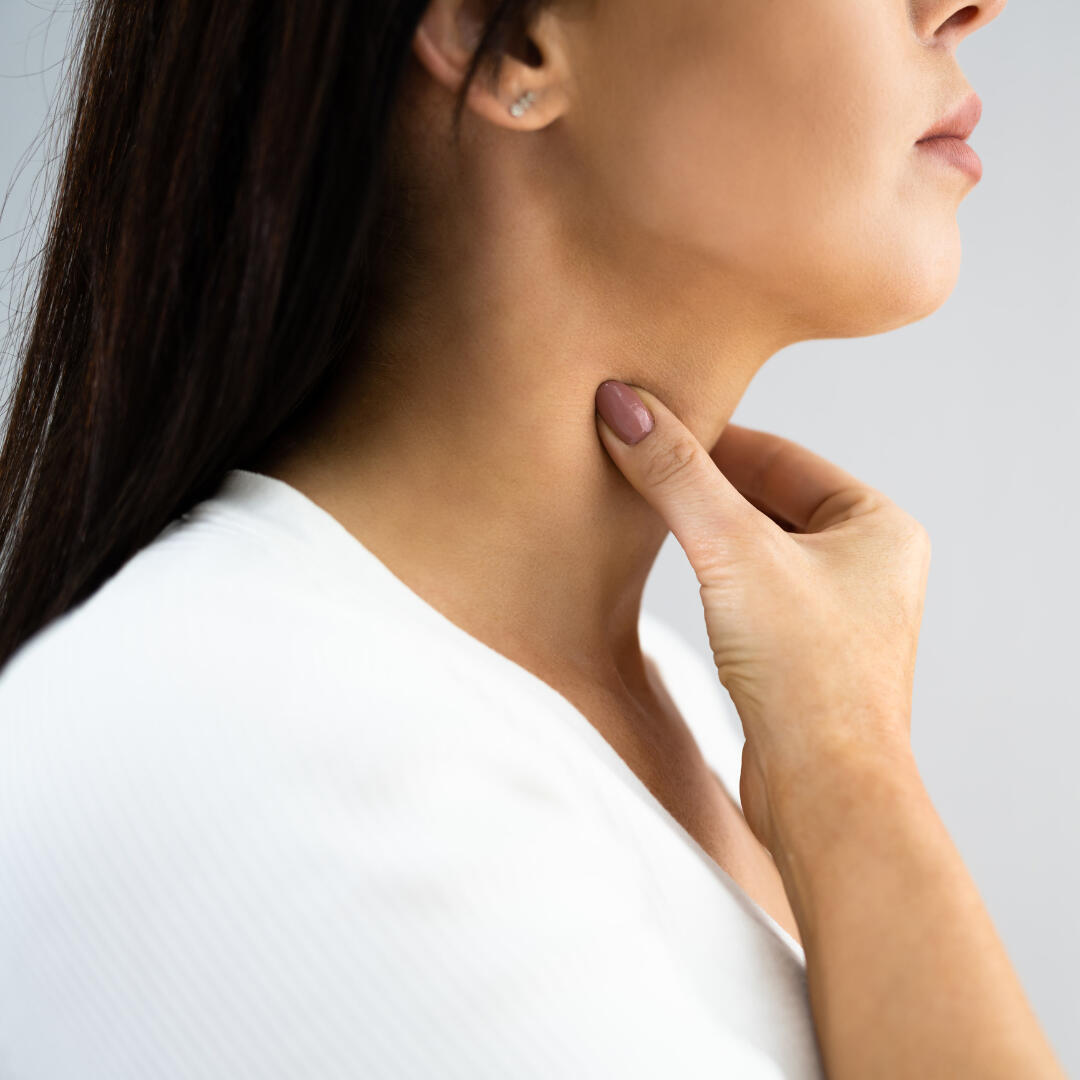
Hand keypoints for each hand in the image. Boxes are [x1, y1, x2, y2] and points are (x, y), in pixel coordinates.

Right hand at [595, 380, 929, 853]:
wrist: (823, 794)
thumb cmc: (807, 677)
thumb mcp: (732, 553)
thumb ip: (676, 476)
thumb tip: (623, 406)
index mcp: (878, 525)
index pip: (779, 456)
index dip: (709, 437)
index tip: (648, 425)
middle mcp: (867, 564)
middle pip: (765, 498)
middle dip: (701, 485)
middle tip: (636, 465)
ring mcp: (837, 610)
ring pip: (754, 545)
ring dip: (703, 531)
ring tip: (645, 515)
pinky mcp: (805, 651)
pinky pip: (750, 590)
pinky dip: (711, 576)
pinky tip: (675, 578)